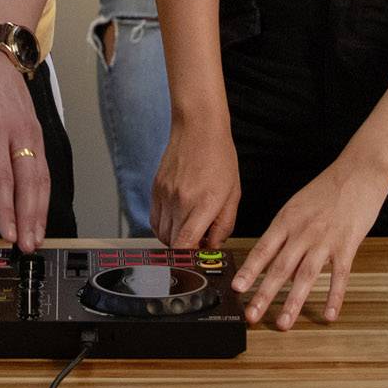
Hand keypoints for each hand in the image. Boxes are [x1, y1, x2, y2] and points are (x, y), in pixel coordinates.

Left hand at [0, 44, 49, 249]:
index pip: (0, 175)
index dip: (4, 207)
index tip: (5, 232)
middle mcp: (17, 131)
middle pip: (28, 181)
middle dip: (28, 217)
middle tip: (26, 246)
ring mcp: (32, 133)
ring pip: (42, 178)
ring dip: (40, 211)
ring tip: (35, 239)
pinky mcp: (38, 135)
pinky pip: (44, 170)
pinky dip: (44, 196)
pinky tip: (39, 215)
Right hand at [151, 115, 240, 249]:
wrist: (198, 128)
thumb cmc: (219, 158)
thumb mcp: (233, 194)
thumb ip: (224, 224)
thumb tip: (213, 245)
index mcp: (203, 203)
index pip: (185, 244)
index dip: (189, 258)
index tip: (198, 258)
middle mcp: (180, 201)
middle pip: (172, 243)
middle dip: (185, 250)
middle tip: (199, 242)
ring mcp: (165, 195)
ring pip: (161, 233)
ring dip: (174, 239)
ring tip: (188, 229)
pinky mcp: (156, 189)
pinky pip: (154, 219)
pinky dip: (164, 226)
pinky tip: (176, 220)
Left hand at [232, 156, 387, 329]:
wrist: (358, 172)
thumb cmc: (327, 188)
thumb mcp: (297, 206)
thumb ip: (286, 235)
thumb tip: (277, 264)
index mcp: (286, 220)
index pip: (262, 249)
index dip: (248, 271)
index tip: (236, 288)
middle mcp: (302, 232)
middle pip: (279, 267)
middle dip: (263, 294)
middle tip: (251, 314)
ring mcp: (325, 240)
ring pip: (305, 275)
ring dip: (293, 302)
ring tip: (283, 322)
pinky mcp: (347, 245)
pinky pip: (340, 275)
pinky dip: (334, 296)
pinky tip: (329, 314)